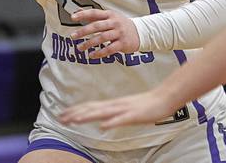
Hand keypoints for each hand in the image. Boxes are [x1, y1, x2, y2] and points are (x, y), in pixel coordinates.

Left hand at [59, 89, 176, 128]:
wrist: (164, 98)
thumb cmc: (147, 105)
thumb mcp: (127, 111)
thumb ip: (114, 115)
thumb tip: (101, 121)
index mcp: (113, 105)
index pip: (90, 107)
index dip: (76, 110)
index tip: (62, 115)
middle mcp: (116, 105)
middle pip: (92, 109)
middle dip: (75, 114)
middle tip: (60, 118)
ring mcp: (125, 109)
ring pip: (103, 113)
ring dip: (88, 116)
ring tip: (75, 120)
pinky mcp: (135, 115)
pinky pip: (122, 119)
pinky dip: (112, 122)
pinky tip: (103, 126)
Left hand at [70, 9, 139, 59]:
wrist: (141, 32)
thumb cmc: (122, 24)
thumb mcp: (111, 17)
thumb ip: (96, 16)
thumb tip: (78, 11)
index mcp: (110, 15)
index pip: (95, 13)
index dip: (83, 15)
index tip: (72, 18)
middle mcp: (114, 22)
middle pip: (97, 26)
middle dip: (83, 31)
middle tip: (72, 36)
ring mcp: (119, 33)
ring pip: (102, 38)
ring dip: (89, 43)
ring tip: (80, 48)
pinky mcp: (122, 43)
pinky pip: (109, 49)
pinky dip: (99, 52)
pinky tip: (92, 55)